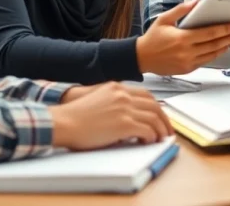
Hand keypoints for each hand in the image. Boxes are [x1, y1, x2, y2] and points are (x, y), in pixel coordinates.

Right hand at [49, 82, 172, 149]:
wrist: (62, 122)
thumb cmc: (74, 116)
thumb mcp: (98, 100)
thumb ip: (114, 102)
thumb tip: (129, 116)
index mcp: (117, 88)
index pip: (146, 95)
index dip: (157, 107)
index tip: (160, 116)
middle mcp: (123, 96)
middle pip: (154, 106)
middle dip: (164, 119)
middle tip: (167, 130)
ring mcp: (124, 109)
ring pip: (154, 118)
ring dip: (160, 130)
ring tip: (161, 138)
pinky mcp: (124, 124)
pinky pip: (147, 130)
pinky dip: (151, 137)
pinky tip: (149, 141)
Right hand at [137, 0, 229, 74]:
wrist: (141, 58)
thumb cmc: (152, 37)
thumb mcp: (164, 19)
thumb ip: (181, 9)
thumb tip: (197, 1)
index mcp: (182, 38)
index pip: (210, 33)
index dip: (225, 29)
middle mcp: (186, 52)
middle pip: (215, 44)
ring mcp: (187, 62)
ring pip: (212, 55)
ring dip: (225, 47)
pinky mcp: (187, 69)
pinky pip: (205, 62)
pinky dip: (215, 55)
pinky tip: (221, 49)